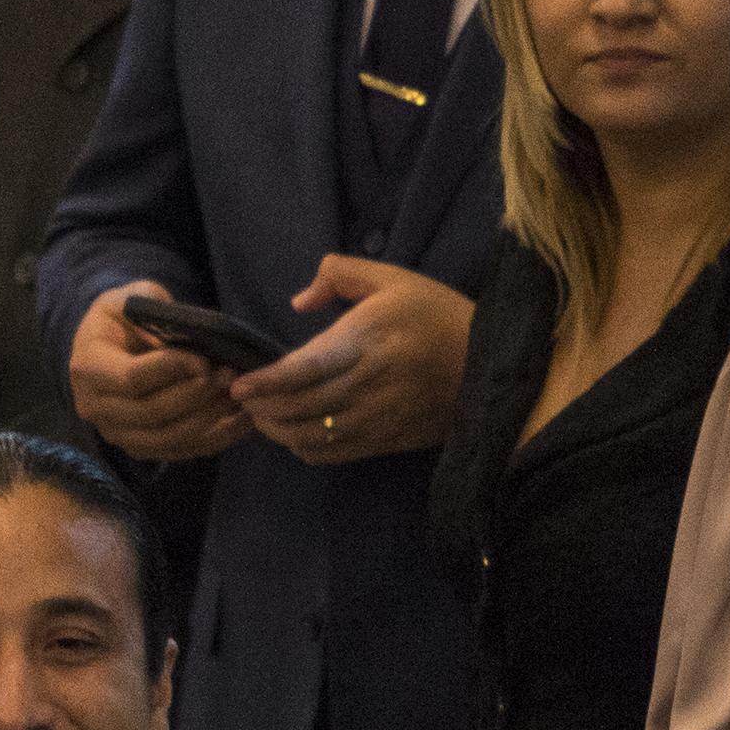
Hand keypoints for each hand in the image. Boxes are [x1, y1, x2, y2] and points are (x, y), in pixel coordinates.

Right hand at [68, 281, 246, 461]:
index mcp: (88, 368)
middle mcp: (94, 407)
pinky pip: (178, 452)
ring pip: (165, 438)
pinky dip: (213, 439)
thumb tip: (186, 340)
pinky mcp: (138, 447)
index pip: (130, 378)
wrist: (107, 346)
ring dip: (207, 419)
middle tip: (230, 375)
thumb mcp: (132, 299)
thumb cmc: (123, 318)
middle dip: (195, 395)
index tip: (205, 360)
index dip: (170, 370)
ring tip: (236, 395)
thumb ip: (154, 314)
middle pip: (150, 412)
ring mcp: (115, 432)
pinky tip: (241, 420)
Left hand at [230, 255, 472, 462]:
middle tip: (244, 401)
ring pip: (308, 436)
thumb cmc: (436, 317)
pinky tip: (295, 433)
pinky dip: (302, 448)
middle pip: (298, 407)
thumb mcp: (394, 280)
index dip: (265, 382)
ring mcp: (376, 417)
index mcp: (368, 339)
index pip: (303, 369)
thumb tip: (299, 301)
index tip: (240, 385)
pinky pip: (329, 454)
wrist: (490, 366)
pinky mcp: (384, 441)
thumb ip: (341, 275)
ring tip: (262, 417)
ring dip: (276, 430)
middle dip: (261, 408)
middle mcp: (368, 382)